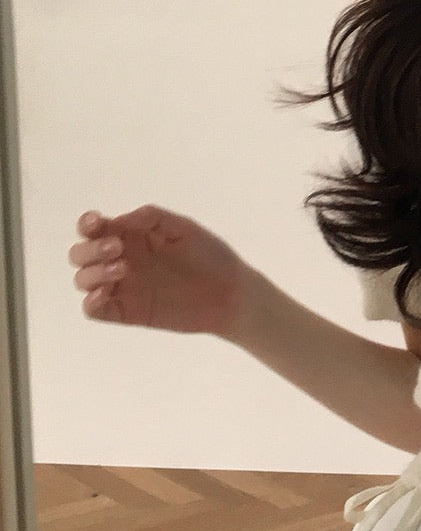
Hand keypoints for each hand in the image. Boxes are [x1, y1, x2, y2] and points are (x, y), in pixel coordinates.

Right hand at [68, 204, 252, 338]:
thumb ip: (153, 219)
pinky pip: (94, 310)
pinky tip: (104, 294)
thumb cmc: (210, 256)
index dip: (88, 224)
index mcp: (133, 236)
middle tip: (117, 248)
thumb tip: (119, 219)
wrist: (229, 294)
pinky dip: (90, 303)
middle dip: (90, 249)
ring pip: (83, 279)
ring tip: (122, 269)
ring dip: (92, 272)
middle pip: (81, 253)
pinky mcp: (126, 312)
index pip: (97, 228)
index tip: (96, 223)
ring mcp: (122, 287)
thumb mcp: (184, 229)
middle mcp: (121, 259)